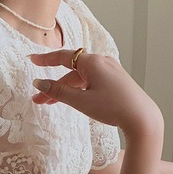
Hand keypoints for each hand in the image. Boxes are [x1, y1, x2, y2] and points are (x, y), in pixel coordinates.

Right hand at [29, 49, 162, 137]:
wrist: (141, 117)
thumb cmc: (112, 108)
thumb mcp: (81, 101)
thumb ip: (59, 92)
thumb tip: (40, 83)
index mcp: (92, 62)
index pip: (62, 57)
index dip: (45, 59)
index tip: (31, 60)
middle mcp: (101, 61)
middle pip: (70, 71)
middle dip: (53, 84)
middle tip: (37, 98)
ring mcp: (110, 70)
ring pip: (80, 78)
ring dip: (65, 90)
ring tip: (51, 104)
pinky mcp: (115, 80)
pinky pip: (91, 81)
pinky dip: (78, 90)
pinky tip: (72, 100)